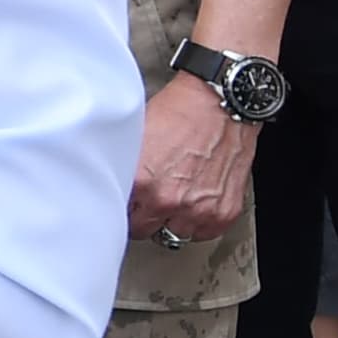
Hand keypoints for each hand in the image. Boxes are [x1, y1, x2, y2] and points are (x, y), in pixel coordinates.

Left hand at [126, 74, 254, 242]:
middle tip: (147, 201)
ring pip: (174, 234)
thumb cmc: (183, 111)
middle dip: (143, 216)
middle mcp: (168, 199)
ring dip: (172, 220)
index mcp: (141, 180)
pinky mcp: (224, 212)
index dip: (121, 205)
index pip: (117, 214)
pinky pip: (204, 233)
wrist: (223, 103)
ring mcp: (198, 209)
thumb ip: (126, 166)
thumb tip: (113, 182)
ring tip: (174, 199)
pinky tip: (195, 202)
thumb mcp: (138, 135)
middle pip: (142, 230)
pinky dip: (200, 222)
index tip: (124, 202)